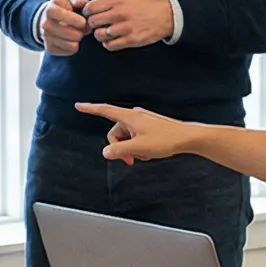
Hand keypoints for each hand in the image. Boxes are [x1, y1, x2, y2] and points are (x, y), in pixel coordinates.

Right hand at [39, 0, 88, 55]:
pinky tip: (71, 38)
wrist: (46, 18)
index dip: (80, 21)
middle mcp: (45, 25)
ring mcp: (46, 38)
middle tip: (81, 27)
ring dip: (78, 39)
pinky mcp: (49, 49)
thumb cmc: (62, 7)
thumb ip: (78, 0)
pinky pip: (70, 51)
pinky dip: (74, 46)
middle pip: (74, 35)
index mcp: (50, 10)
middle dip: (82, 31)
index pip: (68, 18)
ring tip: (76, 32)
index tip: (83, 21)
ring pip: (73, 45)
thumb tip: (84, 5)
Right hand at [76, 102, 197, 164]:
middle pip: (115, 132)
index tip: (79, 106)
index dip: (91, 109)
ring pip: (126, 137)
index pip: (105, 111)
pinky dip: (138, 146)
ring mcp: (141, 121)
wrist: (187, 137)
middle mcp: (134, 116)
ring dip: (130, 149)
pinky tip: (148, 153)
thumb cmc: (166, 139)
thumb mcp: (139, 148)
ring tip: (143, 156)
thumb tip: (105, 152)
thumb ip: (120, 150)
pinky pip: (135, 137)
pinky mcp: (148, 127)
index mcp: (129, 117)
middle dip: (120, 148)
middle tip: (131, 160)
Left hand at [82, 0, 172, 50]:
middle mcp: (120, 13)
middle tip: (98, 24)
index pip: (90, 7)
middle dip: (92, 24)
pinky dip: (108, 44)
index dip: (87, 11)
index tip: (91, 14)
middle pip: (93, 22)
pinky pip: (110, 46)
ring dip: (100, 35)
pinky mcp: (131, 40)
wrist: (165, 16)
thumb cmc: (143, 4)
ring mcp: (126, 28)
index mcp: (117, 0)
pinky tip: (113, 39)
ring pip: (99, 35)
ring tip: (106, 31)